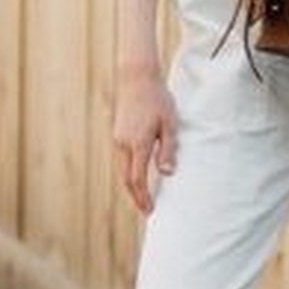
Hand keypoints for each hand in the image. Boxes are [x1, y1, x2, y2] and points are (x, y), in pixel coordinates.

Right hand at [112, 68, 177, 212]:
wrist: (138, 78)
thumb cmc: (158, 99)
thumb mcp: (170, 124)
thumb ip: (168, 150)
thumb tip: (166, 174)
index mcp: (138, 143)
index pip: (138, 179)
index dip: (143, 197)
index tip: (150, 210)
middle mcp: (124, 144)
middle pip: (127, 179)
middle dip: (136, 197)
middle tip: (146, 210)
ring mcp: (118, 139)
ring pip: (123, 170)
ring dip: (132, 185)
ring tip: (143, 198)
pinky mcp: (118, 134)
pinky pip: (123, 160)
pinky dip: (129, 172)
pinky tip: (138, 177)